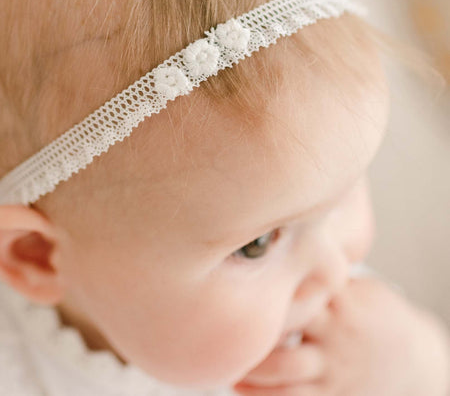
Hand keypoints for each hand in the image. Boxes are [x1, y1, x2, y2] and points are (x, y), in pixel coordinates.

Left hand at [232, 277, 449, 394]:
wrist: (417, 364)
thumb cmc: (375, 315)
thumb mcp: (356, 287)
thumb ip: (319, 276)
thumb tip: (273, 252)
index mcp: (340, 298)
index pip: (298, 286)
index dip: (265, 283)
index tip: (230, 278)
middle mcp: (336, 331)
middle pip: (286, 325)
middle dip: (251, 323)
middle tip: (215, 316)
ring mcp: (335, 367)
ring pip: (285, 367)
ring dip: (249, 365)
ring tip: (222, 356)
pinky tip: (236, 385)